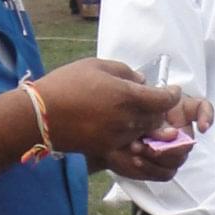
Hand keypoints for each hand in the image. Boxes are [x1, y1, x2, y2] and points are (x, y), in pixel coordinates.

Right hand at [33, 58, 185, 175]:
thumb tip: (142, 81)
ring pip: (145, 132)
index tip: (173, 90)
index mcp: (128, 96)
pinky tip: (123, 126)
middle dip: (159, 109)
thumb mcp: (97, 65)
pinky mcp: (107, 149)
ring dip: (146, 124)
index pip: (163, 99)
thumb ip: (125, 71)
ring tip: (136, 113)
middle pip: (157, 118)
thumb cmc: (67, 84)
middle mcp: (128, 119)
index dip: (172, 94)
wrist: (41, 115)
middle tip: (154, 101)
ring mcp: (118, 137)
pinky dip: (132, 136)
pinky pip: (130, 144)